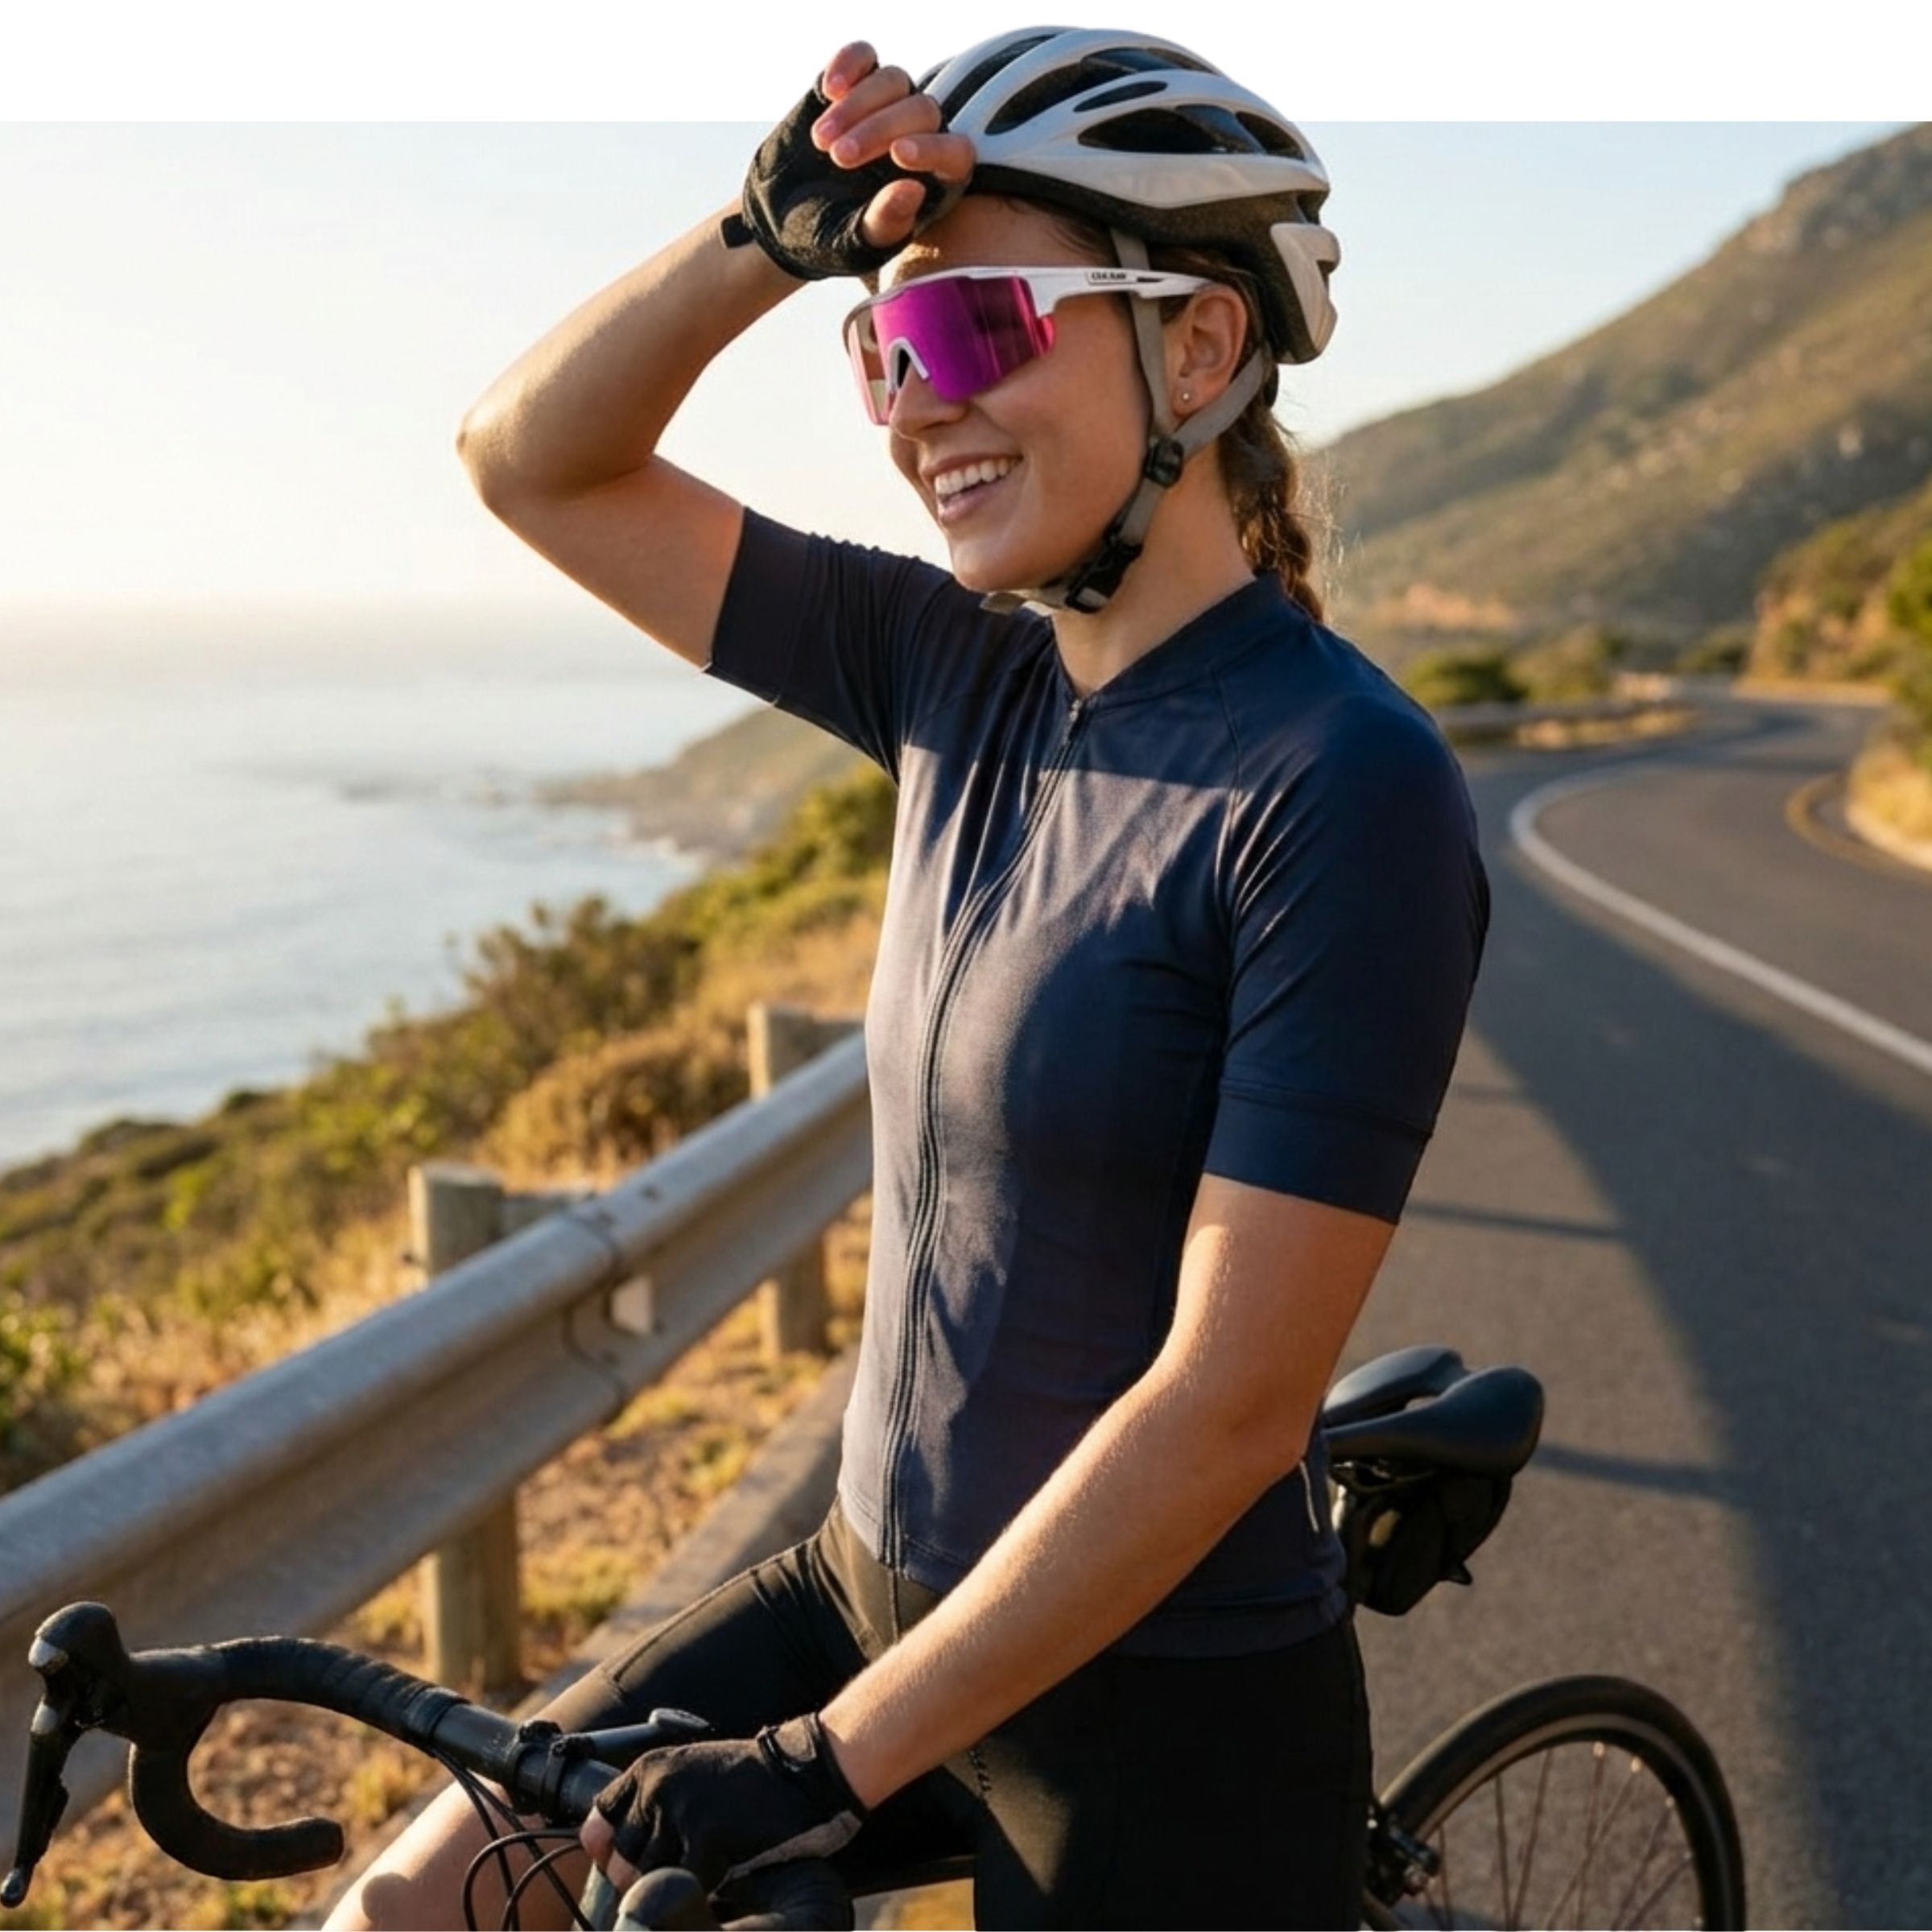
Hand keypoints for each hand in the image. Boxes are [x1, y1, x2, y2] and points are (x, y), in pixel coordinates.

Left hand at [580, 1712, 868, 1894]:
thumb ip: (649, 1807)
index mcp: (650, 1768)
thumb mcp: (690, 1776)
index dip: (613, 1850)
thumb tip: (603, 1853)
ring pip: (648, 1878)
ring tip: (705, 1871)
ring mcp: (681, 1810)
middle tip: (679, 1872)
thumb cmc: (749, 1781)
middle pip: (622, 1858)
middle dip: (644, 1876)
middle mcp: (657, 1786)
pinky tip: (724, 1876)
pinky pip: (684, 1886)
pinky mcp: (707, 1838)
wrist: (805, 1771)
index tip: (631, 1863)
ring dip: (674, 1886)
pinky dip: (701, 1892)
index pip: (600, 1820)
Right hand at [726, 42, 976, 278]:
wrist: (781, 217)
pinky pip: (864, 56)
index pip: (957, 152)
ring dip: (856, 106)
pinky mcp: (854, 84)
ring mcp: (888, 106)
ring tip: (820, 142)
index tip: (899, 154)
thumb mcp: (854, 245)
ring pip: (894, 80)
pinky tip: (827, 91)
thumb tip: (914, 188)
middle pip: (923, 110)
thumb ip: (885, 223)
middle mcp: (920, 136)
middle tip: (839, 158)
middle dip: (878, 130)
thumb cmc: (829, 241)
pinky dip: (847, 64)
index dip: (933, 148)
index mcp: (934, 180)